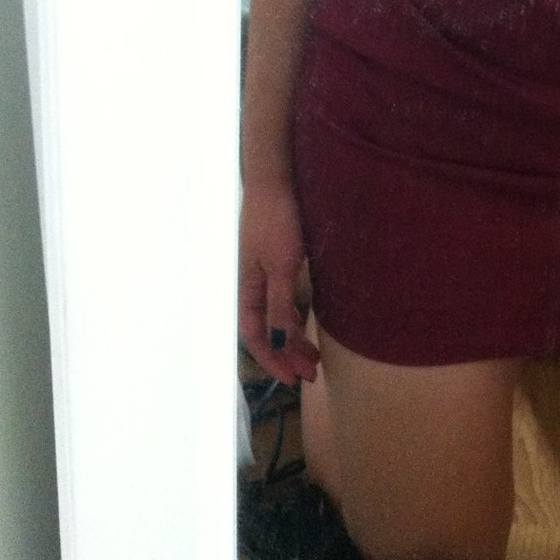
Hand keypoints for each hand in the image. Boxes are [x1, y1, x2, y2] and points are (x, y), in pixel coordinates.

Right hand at [238, 179, 318, 384]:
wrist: (276, 181)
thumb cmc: (276, 221)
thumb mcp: (281, 266)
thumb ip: (278, 304)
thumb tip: (277, 342)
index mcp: (245, 289)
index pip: (254, 336)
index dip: (272, 360)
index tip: (293, 378)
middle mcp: (250, 285)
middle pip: (265, 330)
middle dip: (286, 354)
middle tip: (311, 371)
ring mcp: (262, 273)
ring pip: (274, 316)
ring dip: (291, 337)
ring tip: (314, 355)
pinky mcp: (275, 260)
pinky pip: (281, 299)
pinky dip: (292, 315)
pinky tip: (306, 321)